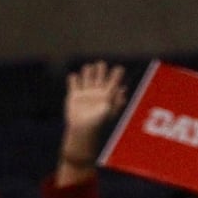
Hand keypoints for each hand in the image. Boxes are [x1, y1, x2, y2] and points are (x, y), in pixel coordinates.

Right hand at [59, 61, 126, 176]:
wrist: (83, 131)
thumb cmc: (98, 123)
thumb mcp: (108, 110)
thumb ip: (115, 99)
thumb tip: (124, 89)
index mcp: (107, 95)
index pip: (113, 80)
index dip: (117, 74)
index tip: (119, 69)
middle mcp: (97, 92)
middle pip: (100, 74)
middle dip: (101, 68)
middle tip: (100, 66)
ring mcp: (85, 93)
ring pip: (87, 75)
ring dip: (87, 70)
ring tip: (88, 70)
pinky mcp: (74, 96)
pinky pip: (73, 83)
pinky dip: (73, 79)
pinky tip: (74, 78)